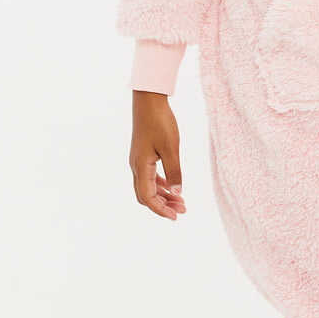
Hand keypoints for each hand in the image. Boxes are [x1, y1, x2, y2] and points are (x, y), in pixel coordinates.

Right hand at [130, 90, 186, 219]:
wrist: (148, 101)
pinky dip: (160, 185)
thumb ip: (175, 171)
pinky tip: (172, 187)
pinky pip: (149, 176)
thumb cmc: (160, 122)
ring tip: (181, 200)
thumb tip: (178, 193)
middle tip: (183, 209)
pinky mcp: (142, 154)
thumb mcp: (171, 148)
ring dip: (163, 196)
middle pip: (146, 196)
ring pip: (148, 186)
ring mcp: (138, 160)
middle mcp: (136, 166)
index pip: (148, 198)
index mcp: (141, 167)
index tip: (177, 216)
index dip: (161, 210)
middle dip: (163, 206)